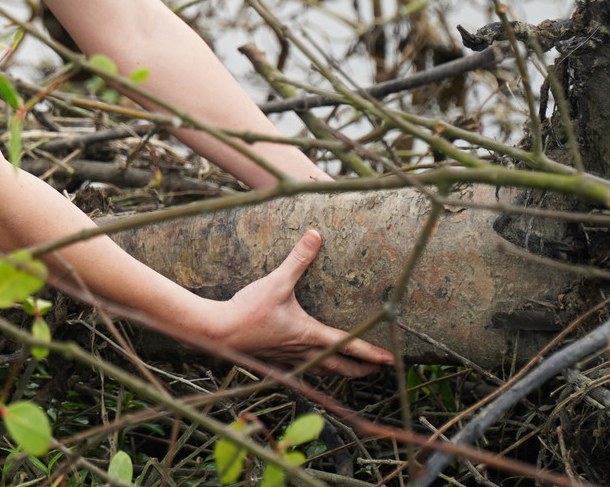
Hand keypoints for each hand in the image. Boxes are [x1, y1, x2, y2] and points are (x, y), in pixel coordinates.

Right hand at [209, 229, 394, 376]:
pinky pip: (302, 370)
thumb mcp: (275, 281)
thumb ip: (297, 259)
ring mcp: (288, 359)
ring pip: (322, 371)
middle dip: (361, 371)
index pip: (347, 345)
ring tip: (351, 372)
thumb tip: (315, 235)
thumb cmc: (248, 310)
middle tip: (377, 370)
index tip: (390, 360)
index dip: (370, 354)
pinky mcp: (274, 361)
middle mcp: (303, 350)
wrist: (219, 333)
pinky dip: (315, 371)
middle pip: (339, 368)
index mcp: (308, 333)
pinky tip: (311, 366)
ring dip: (340, 373)